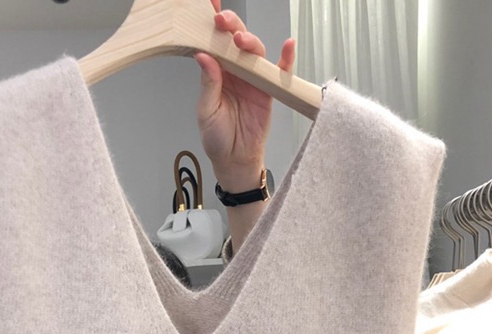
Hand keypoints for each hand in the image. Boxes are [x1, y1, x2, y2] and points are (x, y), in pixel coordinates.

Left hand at [194, 0, 295, 191]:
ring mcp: (253, 78)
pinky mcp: (269, 89)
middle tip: (223, 22)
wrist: (235, 160)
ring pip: (255, 51)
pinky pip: (280, 71)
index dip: (211, 24)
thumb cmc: (218, 138)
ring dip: (250, 41)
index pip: (213, 43)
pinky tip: (288, 46)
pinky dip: (286, 58)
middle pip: (235, 40)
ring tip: (242, 40)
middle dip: (230, 26)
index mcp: (216, 72)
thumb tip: (203, 56)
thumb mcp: (206, 112)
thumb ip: (208, 83)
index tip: (208, 6)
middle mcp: (235, 71)